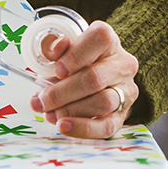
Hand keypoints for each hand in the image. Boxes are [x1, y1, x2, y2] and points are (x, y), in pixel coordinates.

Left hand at [27, 21, 138, 138]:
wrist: (96, 79)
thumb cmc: (76, 62)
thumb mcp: (63, 49)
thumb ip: (54, 47)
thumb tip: (51, 51)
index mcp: (108, 41)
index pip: (99, 39)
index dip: (76, 55)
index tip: (57, 70)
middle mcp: (122, 64)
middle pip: (96, 78)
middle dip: (63, 92)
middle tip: (42, 100)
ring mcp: (126, 90)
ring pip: (103, 102)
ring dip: (71, 110)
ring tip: (49, 113)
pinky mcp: (123, 114)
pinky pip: (107, 126)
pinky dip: (83, 128)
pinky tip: (64, 127)